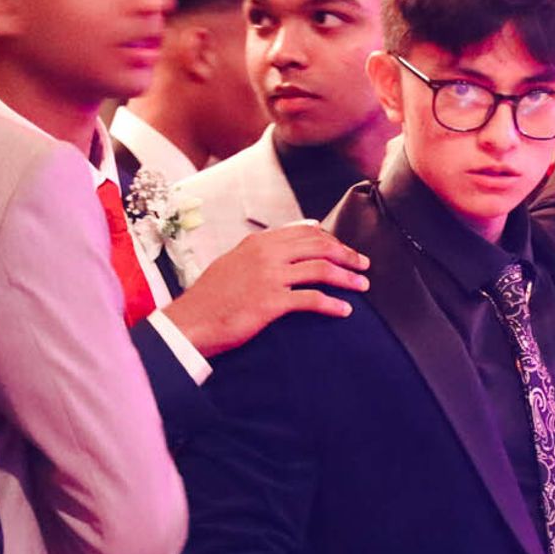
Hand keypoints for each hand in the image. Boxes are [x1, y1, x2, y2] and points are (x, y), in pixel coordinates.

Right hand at [163, 222, 368, 356]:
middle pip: (319, 246)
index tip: (344, 249)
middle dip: (346, 254)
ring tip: (362, 284)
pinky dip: (332, 304)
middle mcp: (266, 254)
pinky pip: (312, 299)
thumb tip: (286, 246)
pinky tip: (344, 310)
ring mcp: (269, 276)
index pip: (304, 232)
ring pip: (321, 269)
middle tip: (363, 264)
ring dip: (347, 277)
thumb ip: (259, 252)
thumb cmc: (210, 297)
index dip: (330, 239)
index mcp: (258, 242)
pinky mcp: (271, 302)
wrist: (190, 321)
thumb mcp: (233, 263)